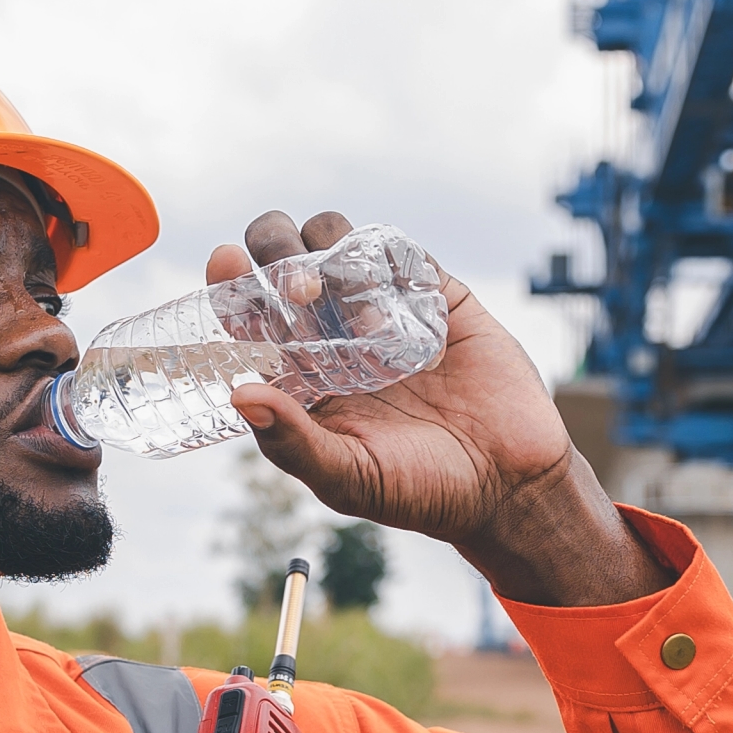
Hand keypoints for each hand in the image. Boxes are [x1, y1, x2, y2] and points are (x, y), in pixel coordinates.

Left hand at [212, 208, 667, 607]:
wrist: (508, 484)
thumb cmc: (419, 491)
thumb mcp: (347, 478)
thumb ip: (292, 442)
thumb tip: (238, 395)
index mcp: (298, 371)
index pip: (246, 311)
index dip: (229, 281)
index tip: (225, 263)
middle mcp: (331, 331)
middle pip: (282, 258)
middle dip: (276, 253)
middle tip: (298, 290)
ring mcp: (383, 306)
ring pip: (336, 241)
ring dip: (335, 259)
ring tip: (364, 318)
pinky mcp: (434, 294)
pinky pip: (400, 253)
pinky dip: (388, 262)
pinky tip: (397, 304)